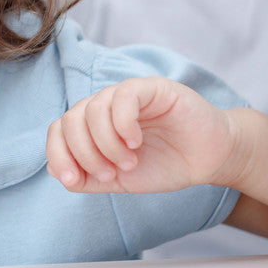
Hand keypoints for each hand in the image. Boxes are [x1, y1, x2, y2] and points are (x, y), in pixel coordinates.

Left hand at [46, 76, 238, 193]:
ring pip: (92, 109)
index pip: (58, 130)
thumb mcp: (119, 179)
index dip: (58, 155)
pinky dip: (122, 124)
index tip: (74, 180)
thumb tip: (60, 173)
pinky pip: (122, 96)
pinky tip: (136, 143)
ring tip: (129, 162)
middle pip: (70, 120)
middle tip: (110, 174)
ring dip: (106, 144)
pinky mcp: (150, 87)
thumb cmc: (165, 164)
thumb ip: (88, 177)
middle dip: (84, 154)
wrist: (209, 159)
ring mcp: (125, 94)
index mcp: (91, 126)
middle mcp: (103, 106)